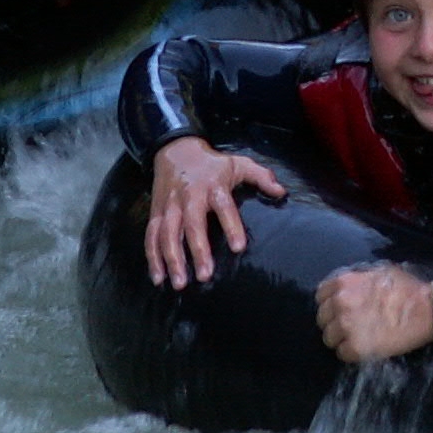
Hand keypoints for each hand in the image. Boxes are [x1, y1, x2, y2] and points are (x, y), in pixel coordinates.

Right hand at [146, 136, 285, 288]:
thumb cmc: (212, 163)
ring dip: (172, 259)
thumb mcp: (238, 163)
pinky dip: (152, 257)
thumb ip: (261, 177)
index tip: (239, 247)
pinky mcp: (156, 212)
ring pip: (167, 234)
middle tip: (205, 275)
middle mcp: (189, 196)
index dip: (231, 225)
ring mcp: (170, 206)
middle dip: (198, 250)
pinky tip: (158, 278)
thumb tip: (281, 192)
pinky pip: (151, 236)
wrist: (176, 149)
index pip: (224, 206)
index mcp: (213, 185)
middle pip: (192, 224)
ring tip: (180, 283)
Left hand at [315, 265, 432, 361]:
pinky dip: (352, 353)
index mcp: (343, 282)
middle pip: (323, 319)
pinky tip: (365, 348)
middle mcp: (339, 303)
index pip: (321, 295)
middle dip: (334, 322)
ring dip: (341, 339)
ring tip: (358, 339)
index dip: (331, 303)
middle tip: (351, 326)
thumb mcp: (379, 271)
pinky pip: (342, 354)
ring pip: (329, 338)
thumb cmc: (407, 288)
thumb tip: (350, 286)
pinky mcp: (355, 347)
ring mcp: (346, 327)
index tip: (340, 309)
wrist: (426, 310)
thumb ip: (358, 279)